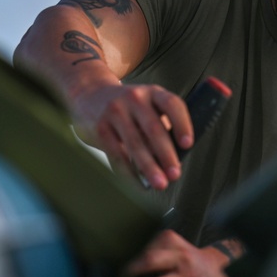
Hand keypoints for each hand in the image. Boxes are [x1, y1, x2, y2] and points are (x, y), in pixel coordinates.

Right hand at [77, 83, 192, 189]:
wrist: (89, 95)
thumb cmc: (129, 108)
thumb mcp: (147, 107)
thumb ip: (160, 128)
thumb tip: (172, 163)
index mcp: (153, 92)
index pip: (172, 105)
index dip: (182, 124)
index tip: (187, 145)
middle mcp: (134, 98)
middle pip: (153, 128)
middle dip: (166, 154)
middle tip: (175, 174)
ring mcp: (115, 111)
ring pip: (135, 144)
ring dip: (149, 167)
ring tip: (160, 184)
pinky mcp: (100, 127)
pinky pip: (117, 154)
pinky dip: (129, 172)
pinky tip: (139, 184)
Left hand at [124, 230, 235, 276]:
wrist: (224, 276)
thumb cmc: (191, 263)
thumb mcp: (178, 249)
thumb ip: (158, 255)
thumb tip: (128, 273)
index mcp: (175, 244)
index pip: (148, 249)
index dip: (132, 263)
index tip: (122, 272)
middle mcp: (182, 260)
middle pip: (151, 261)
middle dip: (131, 273)